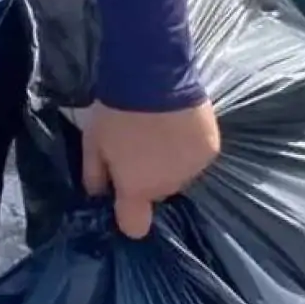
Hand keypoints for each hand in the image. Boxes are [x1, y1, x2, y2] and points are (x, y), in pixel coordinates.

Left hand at [82, 99, 220, 239]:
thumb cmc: (117, 111)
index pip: (135, 226)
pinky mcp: (211, 149)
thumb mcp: (93, 142)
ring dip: (171, 160)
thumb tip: (97, 195)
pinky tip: (180, 123)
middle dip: (149, 175)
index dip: (129, 213)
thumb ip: (94, 176)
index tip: (124, 194)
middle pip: (158, 192)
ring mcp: (194, 169)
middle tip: (139, 145)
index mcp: (137, 188)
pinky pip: (197, 156)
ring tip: (161, 130)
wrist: (154, 76)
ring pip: (179, 174)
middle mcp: (169, 187)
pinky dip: (189, 144)